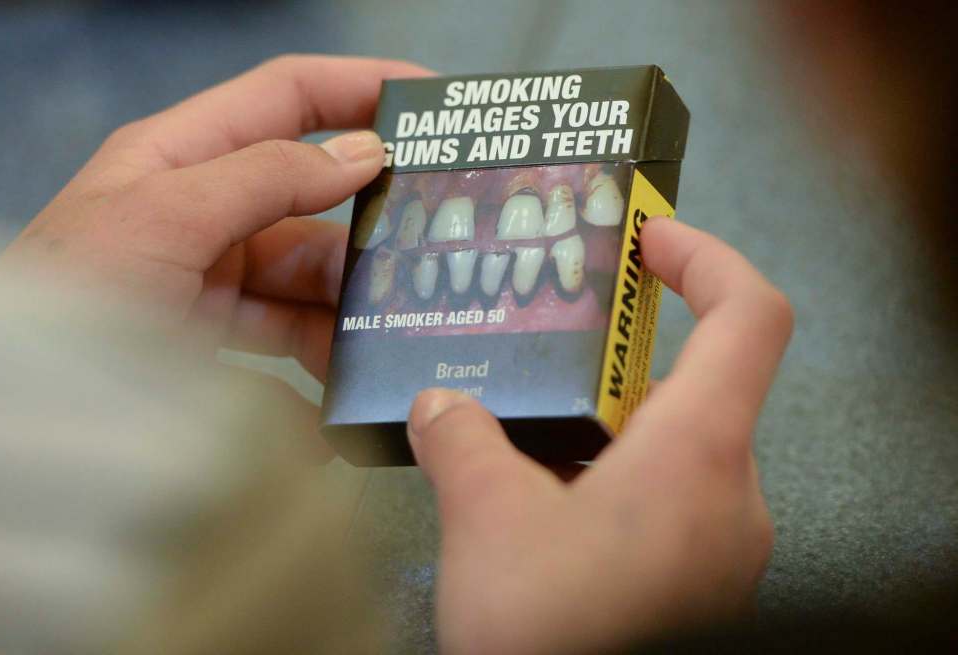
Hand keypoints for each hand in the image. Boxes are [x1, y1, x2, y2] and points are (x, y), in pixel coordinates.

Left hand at [0, 55, 429, 377]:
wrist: (11, 416)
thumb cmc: (69, 298)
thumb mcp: (163, 218)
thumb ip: (265, 178)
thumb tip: (365, 152)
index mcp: (183, 157)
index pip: (289, 98)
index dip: (362, 87)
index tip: (435, 105)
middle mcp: (203, 214)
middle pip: (311, 204)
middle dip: (368, 231)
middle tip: (432, 257)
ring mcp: (210, 284)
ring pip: (306, 285)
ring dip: (346, 313)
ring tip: (389, 340)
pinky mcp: (214, 348)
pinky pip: (285, 352)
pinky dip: (315, 375)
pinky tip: (341, 395)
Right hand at [407, 217, 792, 654]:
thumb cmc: (552, 640)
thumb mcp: (486, 522)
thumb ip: (462, 442)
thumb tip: (441, 406)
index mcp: (698, 457)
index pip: (750, 316)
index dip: (707, 256)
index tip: (650, 237)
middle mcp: (732, 497)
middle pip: (700, 384)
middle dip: (620, 364)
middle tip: (550, 351)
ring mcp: (723, 548)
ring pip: (677, 452)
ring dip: (607, 434)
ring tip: (528, 437)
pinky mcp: (700, 587)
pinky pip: (669, 506)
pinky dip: (614, 486)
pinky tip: (544, 508)